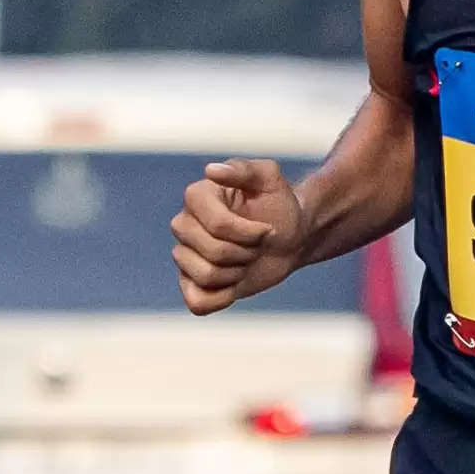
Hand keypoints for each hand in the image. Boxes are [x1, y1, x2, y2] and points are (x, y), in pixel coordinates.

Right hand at [171, 159, 307, 314]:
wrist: (289, 238)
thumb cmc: (279, 206)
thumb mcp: (271, 180)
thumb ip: (245, 170)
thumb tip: (212, 170)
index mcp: (197, 196)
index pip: (218, 225)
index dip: (249, 233)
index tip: (268, 229)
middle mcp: (184, 224)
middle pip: (211, 252)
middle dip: (246, 253)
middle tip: (257, 245)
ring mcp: (186, 254)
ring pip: (204, 278)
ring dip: (238, 274)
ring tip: (246, 260)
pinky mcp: (192, 282)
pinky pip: (196, 302)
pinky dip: (221, 299)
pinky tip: (235, 285)